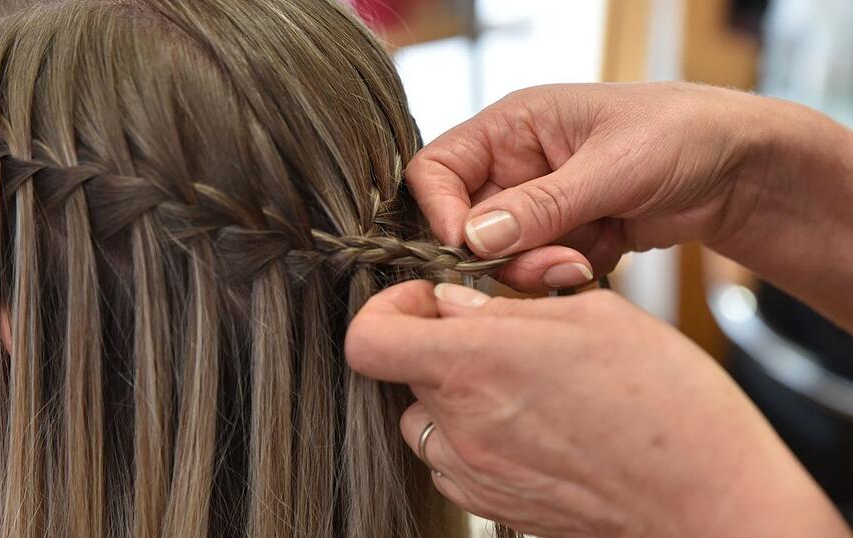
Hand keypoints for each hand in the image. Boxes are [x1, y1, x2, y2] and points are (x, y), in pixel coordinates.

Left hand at [346, 281, 850, 537]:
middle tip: (498, 337)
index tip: (426, 301)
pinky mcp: (493, 505)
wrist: (706, 496)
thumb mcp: (592, 315)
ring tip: (521, 384)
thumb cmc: (666, 403)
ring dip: (456, 394)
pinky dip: (474, 436)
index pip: (370, 339)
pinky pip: (453, 461)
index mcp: (478, 363)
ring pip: (426, 419)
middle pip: (404, 374)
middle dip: (441, 345)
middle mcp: (463, 424)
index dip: (388, 309)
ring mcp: (474, 473)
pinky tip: (532, 424)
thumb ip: (507, 306)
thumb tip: (454, 302)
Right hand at [405, 83, 852, 329]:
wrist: (739, 170)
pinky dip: (565, 274)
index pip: (436, 170)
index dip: (441, 213)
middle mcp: (514, 166)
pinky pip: (537, 271)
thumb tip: (472, 239)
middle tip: (554, 263)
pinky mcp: (562, 237)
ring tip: (586, 260)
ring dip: (538, 269)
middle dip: (504, 255)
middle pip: (466, 225)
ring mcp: (538, 206)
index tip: (469, 249)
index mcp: (512, 126)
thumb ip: (540, 205)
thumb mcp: (610, 166)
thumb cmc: (680, 134)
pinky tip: (605, 257)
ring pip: (501, 257)